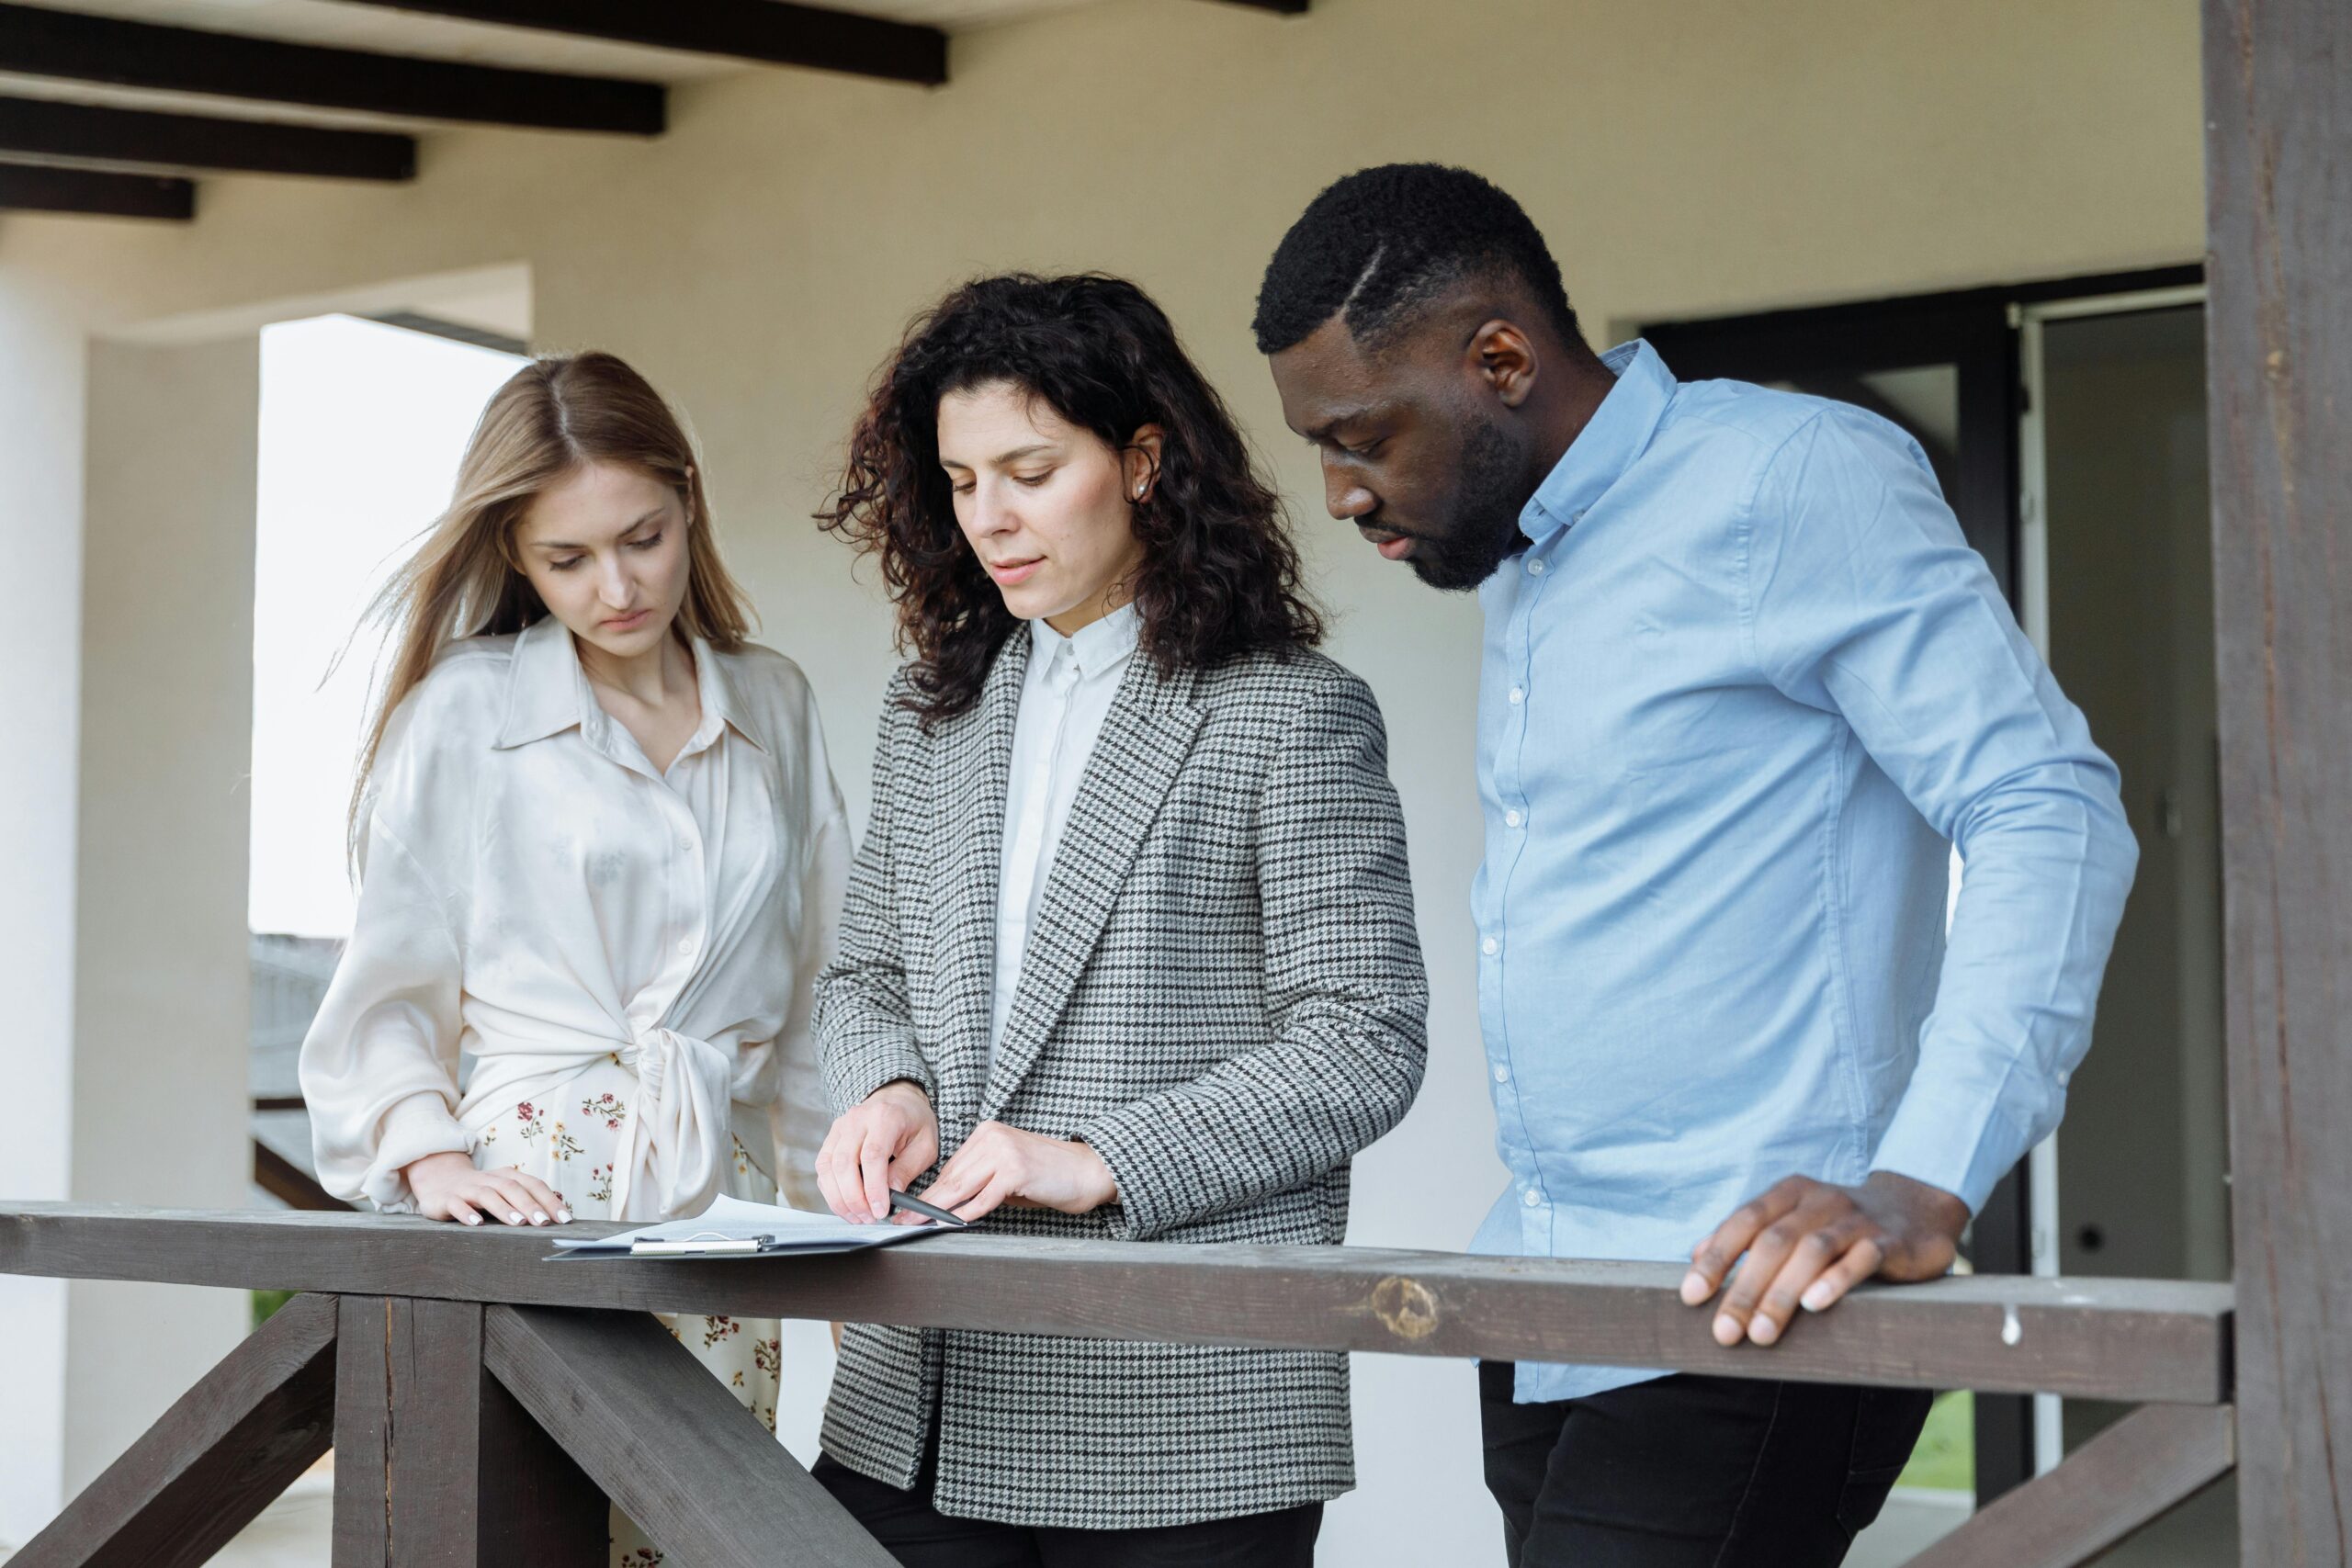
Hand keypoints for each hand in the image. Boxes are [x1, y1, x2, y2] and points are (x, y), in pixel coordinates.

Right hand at [405, 1151, 568, 1226]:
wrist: (438, 1181)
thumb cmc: (480, 1192)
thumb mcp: (504, 1193)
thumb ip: (526, 1201)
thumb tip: (557, 1215)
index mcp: (507, 1177)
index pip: (533, 1185)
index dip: (550, 1200)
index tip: (565, 1219)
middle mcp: (489, 1180)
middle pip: (513, 1188)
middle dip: (530, 1205)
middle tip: (544, 1222)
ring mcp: (467, 1188)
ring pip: (487, 1195)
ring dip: (504, 1208)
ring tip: (518, 1223)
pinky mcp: (447, 1199)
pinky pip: (457, 1205)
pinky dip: (467, 1214)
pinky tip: (476, 1224)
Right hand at [815, 1080, 938, 1222]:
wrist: (898, 1099)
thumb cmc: (914, 1122)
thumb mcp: (925, 1145)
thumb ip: (907, 1168)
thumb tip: (892, 1195)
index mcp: (885, 1117)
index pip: (872, 1156)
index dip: (874, 1187)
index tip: (880, 1210)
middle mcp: (857, 1120)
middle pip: (844, 1164)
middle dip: (854, 1198)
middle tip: (868, 1218)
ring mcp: (839, 1128)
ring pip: (827, 1168)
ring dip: (839, 1198)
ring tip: (857, 1217)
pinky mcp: (830, 1138)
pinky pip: (823, 1168)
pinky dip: (831, 1191)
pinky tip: (846, 1205)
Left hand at [915, 1120, 1116, 1225]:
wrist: (1088, 1171)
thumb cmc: (1049, 1176)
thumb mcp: (1008, 1174)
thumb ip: (980, 1182)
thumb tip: (947, 1206)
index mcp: (987, 1133)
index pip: (951, 1167)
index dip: (930, 1192)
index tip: (910, 1210)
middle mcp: (992, 1136)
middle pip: (951, 1177)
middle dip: (926, 1203)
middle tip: (903, 1222)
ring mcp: (1004, 1151)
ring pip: (962, 1187)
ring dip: (938, 1211)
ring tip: (918, 1226)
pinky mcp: (1016, 1169)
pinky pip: (983, 1197)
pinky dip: (966, 1214)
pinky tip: (951, 1224)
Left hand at [1680, 1170, 1967, 1346]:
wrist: (1916, 1208)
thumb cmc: (1838, 1224)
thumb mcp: (1792, 1220)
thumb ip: (1747, 1236)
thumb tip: (1693, 1254)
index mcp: (1788, 1194)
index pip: (1742, 1222)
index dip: (1715, 1259)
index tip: (1690, 1297)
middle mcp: (1818, 1201)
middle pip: (1772, 1243)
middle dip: (1743, 1290)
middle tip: (1724, 1333)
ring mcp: (1855, 1218)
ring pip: (1811, 1251)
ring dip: (1782, 1294)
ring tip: (1761, 1334)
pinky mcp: (1889, 1241)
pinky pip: (1861, 1257)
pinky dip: (1836, 1279)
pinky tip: (1816, 1304)